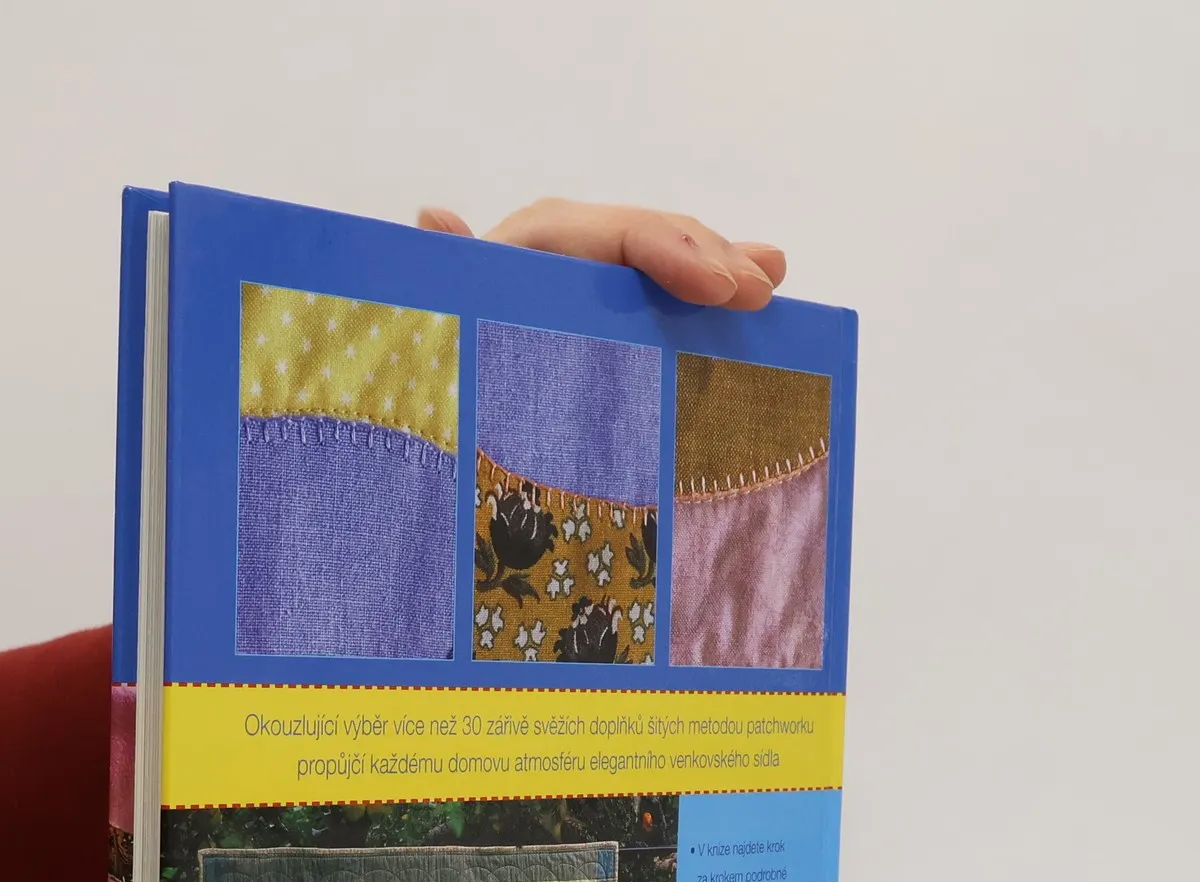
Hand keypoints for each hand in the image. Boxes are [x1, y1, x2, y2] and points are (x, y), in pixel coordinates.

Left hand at [418, 199, 785, 311]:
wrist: (458, 345)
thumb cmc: (457, 330)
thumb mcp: (457, 305)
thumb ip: (455, 268)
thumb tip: (432, 219)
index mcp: (544, 236)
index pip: (623, 233)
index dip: (675, 254)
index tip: (717, 289)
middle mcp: (578, 234)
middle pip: (660, 234)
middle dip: (713, 260)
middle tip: (758, 296)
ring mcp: (605, 256)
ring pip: (676, 247)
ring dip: (726, 265)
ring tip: (767, 288)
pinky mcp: (622, 281)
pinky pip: (676, 269)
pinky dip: (718, 273)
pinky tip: (766, 275)